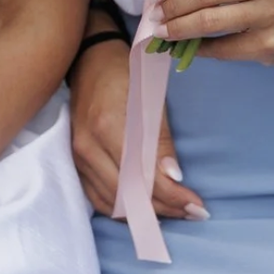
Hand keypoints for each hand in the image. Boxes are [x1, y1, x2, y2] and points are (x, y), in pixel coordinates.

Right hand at [69, 37, 203, 220]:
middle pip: (129, 196)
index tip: (198, 207)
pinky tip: (145, 210)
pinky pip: (99, 198)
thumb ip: (160, 140)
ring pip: (113, 203)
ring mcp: (78, 157)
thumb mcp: (150, 97)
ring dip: (146, 214)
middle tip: (193, 213)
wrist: (88, 59)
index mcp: (108, 127)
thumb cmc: (124, 72)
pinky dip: (124, 210)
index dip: (173, 197)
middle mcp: (88, 148)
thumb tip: (175, 178)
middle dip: (164, 210)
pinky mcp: (75, 162)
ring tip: (175, 213)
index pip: (144, 177)